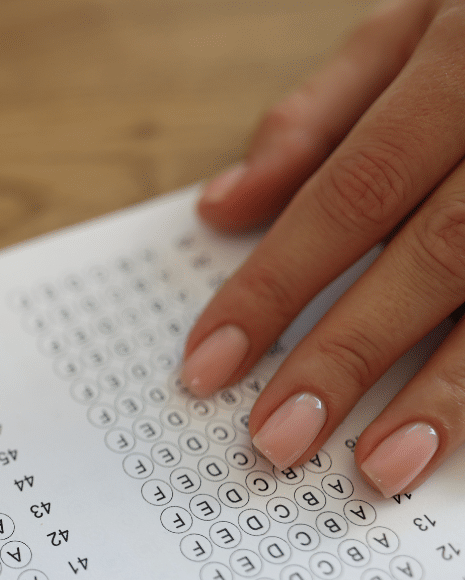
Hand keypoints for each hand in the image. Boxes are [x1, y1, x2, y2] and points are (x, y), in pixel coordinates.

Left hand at [183, 0, 464, 498]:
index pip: (349, 191)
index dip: (274, 284)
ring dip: (451, 391)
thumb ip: (321, 113)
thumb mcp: (419, 22)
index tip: (209, 363)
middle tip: (276, 438)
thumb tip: (222, 207)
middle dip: (349, 353)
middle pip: (434, 254)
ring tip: (382, 465)